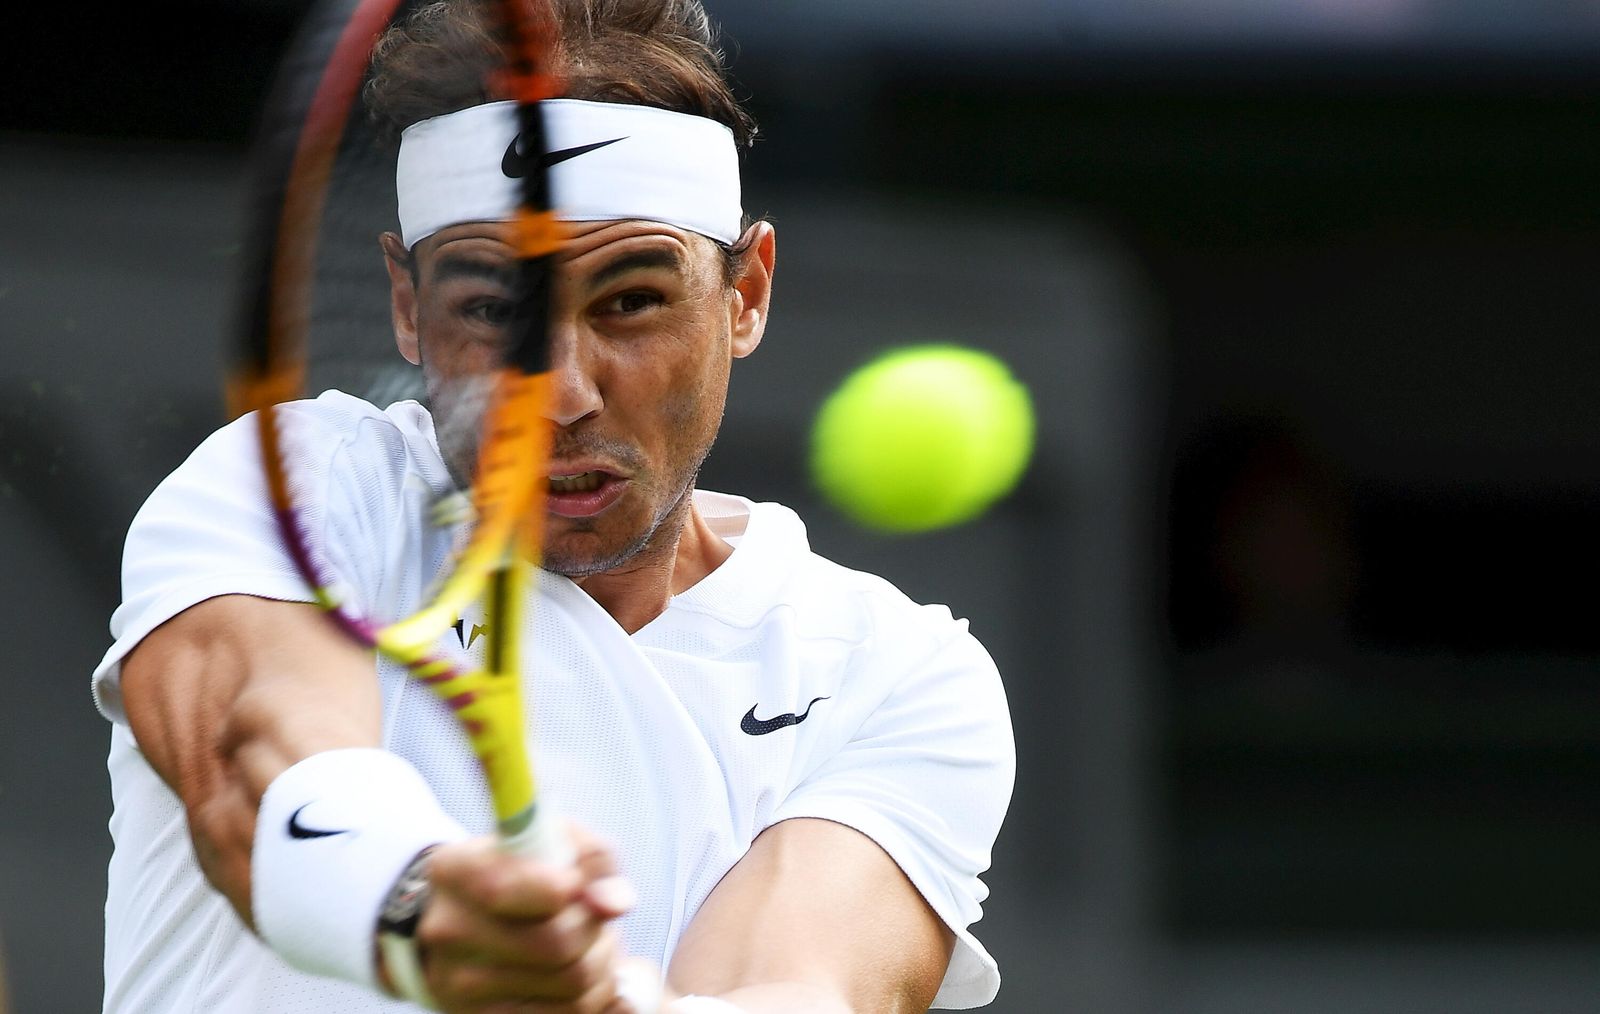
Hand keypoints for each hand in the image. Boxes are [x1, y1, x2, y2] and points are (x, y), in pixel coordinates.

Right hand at [408, 825, 641, 1012]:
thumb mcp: (552, 839)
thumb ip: (593, 859)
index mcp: (458, 870)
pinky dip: (594, 998)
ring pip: (571, 986)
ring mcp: (461, 983)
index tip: (581, 886)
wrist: (459, 917)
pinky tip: (585, 976)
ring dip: (603, 966)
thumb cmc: (519, 870)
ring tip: (593, 946)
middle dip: (598, 932)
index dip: (574, 890)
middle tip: (599, 921)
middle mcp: (450, 930)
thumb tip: (614, 903)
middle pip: (558, 944)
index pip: (522, 889)